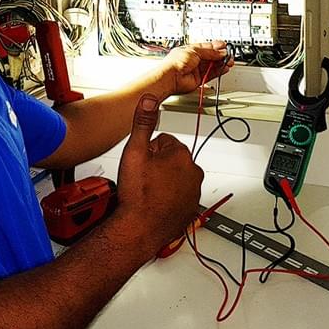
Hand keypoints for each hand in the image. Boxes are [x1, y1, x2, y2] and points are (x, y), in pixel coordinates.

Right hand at [114, 94, 203, 252]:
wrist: (140, 229)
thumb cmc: (138, 195)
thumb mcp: (134, 152)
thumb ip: (143, 123)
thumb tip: (149, 99)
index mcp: (181, 154)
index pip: (164, 142)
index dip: (148, 151)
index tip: (141, 164)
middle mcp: (193, 172)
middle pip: (172, 160)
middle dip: (158, 166)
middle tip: (143, 179)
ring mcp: (194, 192)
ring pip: (176, 179)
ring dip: (164, 182)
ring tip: (148, 192)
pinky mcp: (191, 209)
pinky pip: (180, 197)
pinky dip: (169, 199)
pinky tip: (155, 203)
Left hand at [161, 41, 233, 96]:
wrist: (171, 77)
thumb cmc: (176, 62)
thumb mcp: (194, 51)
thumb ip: (209, 52)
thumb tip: (219, 51)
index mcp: (190, 50)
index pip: (206, 47)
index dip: (215, 46)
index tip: (224, 46)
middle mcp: (193, 60)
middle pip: (210, 56)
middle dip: (220, 55)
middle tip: (228, 54)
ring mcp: (196, 70)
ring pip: (212, 65)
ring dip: (220, 63)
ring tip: (228, 61)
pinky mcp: (199, 79)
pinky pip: (211, 74)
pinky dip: (218, 71)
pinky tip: (224, 68)